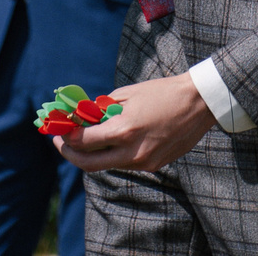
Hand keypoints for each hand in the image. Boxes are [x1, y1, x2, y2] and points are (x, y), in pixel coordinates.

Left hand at [55, 73, 215, 173]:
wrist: (199, 103)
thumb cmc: (162, 92)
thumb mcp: (128, 94)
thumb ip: (103, 109)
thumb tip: (82, 117)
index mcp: (124, 130)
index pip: (85, 142)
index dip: (68, 138)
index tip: (58, 131)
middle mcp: (132, 151)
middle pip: (90, 164)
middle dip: (71, 154)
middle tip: (62, 143)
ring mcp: (144, 162)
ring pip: (108, 165)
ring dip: (93, 155)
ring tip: (86, 140)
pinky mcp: (154, 165)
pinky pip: (126, 163)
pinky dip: (115, 154)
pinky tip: (114, 141)